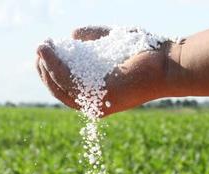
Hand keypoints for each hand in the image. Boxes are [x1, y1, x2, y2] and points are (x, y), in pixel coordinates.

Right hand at [36, 26, 175, 116]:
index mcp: (100, 94)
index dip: (52, 71)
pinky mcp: (100, 98)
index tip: (45, 52)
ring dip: (45, 67)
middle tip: (39, 51)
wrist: (169, 62)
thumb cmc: (147, 52)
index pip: (68, 87)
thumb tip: (73, 34)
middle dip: (45, 71)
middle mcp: (97, 103)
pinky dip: (53, 66)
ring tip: (40, 48)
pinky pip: (68, 82)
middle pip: (60, 90)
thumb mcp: (112, 42)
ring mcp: (98, 103)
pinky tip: (47, 51)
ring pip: (60, 87)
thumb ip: (94, 38)